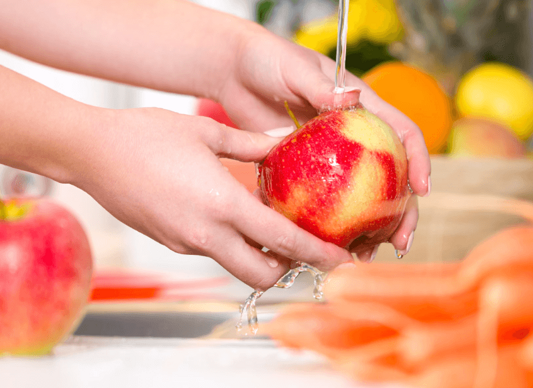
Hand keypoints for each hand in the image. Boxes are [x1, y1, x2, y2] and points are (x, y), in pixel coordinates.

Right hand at [74, 108, 353, 289]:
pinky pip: (213, 252)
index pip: (283, 240)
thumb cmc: (145, 136)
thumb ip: (251, 144)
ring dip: (259, 255)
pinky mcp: (172, 243)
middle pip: (261, 274)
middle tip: (301, 245)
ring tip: (268, 224)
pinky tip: (232, 214)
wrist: (91, 152)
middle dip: (287, 268)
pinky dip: (232, 243)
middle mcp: (206, 234)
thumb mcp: (206, 131)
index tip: (341, 260)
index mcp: (222, 204)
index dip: (317, 254)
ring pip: (237, 266)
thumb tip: (281, 142)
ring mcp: (186, 243)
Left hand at [217, 27, 429, 260]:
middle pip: (389, 177)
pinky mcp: (307, 171)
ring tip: (364, 255)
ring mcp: (332, 157)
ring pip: (360, 197)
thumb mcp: (294, 69)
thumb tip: (352, 97)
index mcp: (361, 107)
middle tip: (399, 242)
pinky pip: (322, 201)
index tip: (422, 189)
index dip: (418, 159)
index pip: (401, 132)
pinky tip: (327, 247)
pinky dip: (328, 225)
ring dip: (368, 228)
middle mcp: (353, 136)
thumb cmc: (267, 60)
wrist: (235, 73)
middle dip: (401, 212)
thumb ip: (320, 86)